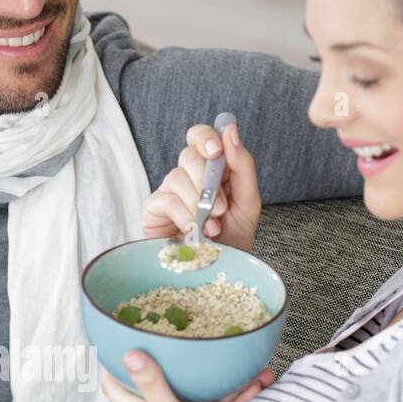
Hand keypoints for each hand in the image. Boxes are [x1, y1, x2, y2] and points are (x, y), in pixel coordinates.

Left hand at [100, 353, 273, 401]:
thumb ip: (152, 384)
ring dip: (227, 385)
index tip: (122, 337)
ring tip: (256, 371)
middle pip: (167, 385)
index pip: (114, 383)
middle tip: (205, 343)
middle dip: (191, 365)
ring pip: (202, 399)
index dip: (113, 361)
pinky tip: (260, 389)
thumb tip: (129, 353)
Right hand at [142, 120, 261, 251]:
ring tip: (211, 227)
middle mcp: (188, 176)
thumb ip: (242, 165)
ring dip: (198, 203)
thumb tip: (230, 130)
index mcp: (210, 169)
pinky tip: (192, 230)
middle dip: (208, 180)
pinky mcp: (153, 210)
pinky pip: (166, 200)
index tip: (216, 151)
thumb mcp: (248, 202)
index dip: (205, 137)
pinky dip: (183, 215)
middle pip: (189, 154)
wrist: (221, 271)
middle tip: (220, 208)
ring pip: (177, 177)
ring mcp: (169, 192)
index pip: (200, 137)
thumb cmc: (233, 238)